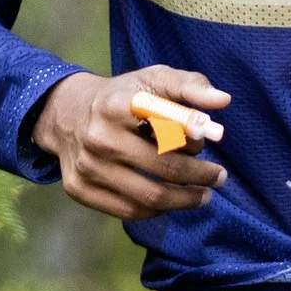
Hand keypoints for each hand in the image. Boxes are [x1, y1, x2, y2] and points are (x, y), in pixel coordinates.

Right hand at [32, 65, 230, 221]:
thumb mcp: (154, 79)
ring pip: (150, 196)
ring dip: (185, 199)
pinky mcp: (79, 189)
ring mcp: (87, 166)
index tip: (213, 138)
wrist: (67, 114)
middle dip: (201, 175)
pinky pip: (129, 211)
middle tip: (219, 177)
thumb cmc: (124, 96)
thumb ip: (190, 86)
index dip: (192, 133)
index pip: (164, 124)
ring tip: (203, 194)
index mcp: (118, 104)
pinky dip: (158, 210)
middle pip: (165, 167)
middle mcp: (99, 136)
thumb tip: (223, 100)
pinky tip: (172, 201)